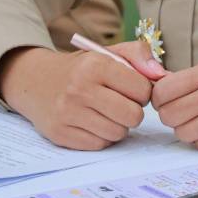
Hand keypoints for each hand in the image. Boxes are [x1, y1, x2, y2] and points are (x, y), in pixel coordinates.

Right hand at [0, 39, 165, 149]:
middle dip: (133, 112)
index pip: (142, 90)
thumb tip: (161, 75)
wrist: (36, 80)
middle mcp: (80, 89)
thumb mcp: (109, 52)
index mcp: (95, 65)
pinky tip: (92, 122)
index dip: (142, 91)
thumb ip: (140, 55)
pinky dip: (101, 136)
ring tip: (105, 112)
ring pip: (118, 133)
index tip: (131, 89)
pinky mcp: (60, 134)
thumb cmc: (82, 68)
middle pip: (133, 117)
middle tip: (121, 103)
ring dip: (118, 125)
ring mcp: (68, 113)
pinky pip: (100, 145)